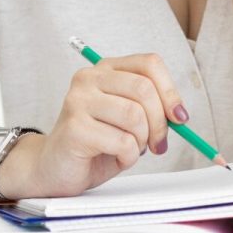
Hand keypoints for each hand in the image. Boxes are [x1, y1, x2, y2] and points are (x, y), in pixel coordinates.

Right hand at [0, 53, 188, 199]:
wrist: (53, 168)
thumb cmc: (94, 143)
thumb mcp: (127, 119)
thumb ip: (150, 108)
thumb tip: (179, 115)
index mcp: (105, 69)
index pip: (149, 64)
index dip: (171, 91)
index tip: (180, 118)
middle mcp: (88, 79)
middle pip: (144, 89)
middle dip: (160, 123)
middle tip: (159, 144)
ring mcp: (78, 101)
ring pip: (135, 116)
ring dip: (142, 141)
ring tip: (131, 150)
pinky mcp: (74, 128)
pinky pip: (122, 142)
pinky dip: (129, 157)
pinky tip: (117, 159)